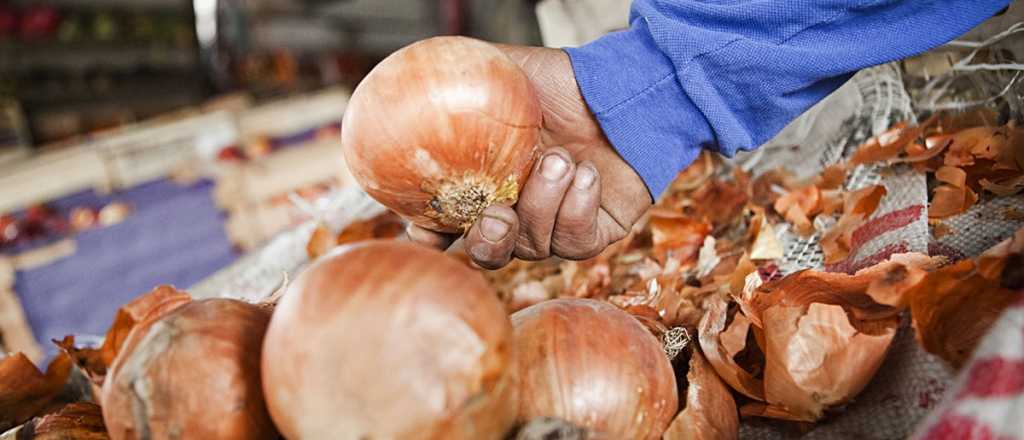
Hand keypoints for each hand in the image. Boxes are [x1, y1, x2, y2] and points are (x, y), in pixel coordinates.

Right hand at [408, 44, 652, 268]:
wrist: (625, 90)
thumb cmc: (565, 83)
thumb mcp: (507, 74)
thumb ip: (465, 83)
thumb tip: (420, 87)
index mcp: (488, 183)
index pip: (448, 223)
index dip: (432, 234)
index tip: (424, 229)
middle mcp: (518, 212)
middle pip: (488, 252)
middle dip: (488, 241)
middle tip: (498, 214)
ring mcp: (554, 227)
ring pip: (533, 245)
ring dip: (544, 202)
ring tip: (560, 160)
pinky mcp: (593, 233)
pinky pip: (575, 243)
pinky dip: (577, 209)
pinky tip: (587, 174)